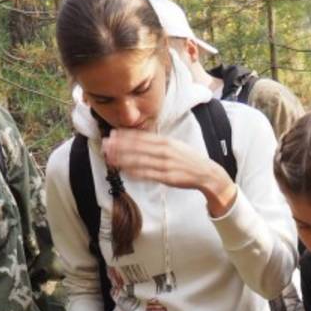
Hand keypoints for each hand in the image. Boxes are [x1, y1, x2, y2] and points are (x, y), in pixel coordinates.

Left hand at [105, 130, 236, 215]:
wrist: (206, 173)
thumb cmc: (188, 161)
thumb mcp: (174, 146)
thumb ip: (158, 144)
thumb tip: (141, 143)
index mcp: (165, 141)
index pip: (141, 137)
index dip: (125, 135)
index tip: (112, 134)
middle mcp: (164, 150)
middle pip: (138, 147)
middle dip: (120, 146)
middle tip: (105, 145)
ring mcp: (166, 164)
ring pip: (140, 160)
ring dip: (124, 159)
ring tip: (110, 158)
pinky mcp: (167, 176)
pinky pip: (148, 174)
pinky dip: (136, 172)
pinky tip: (125, 170)